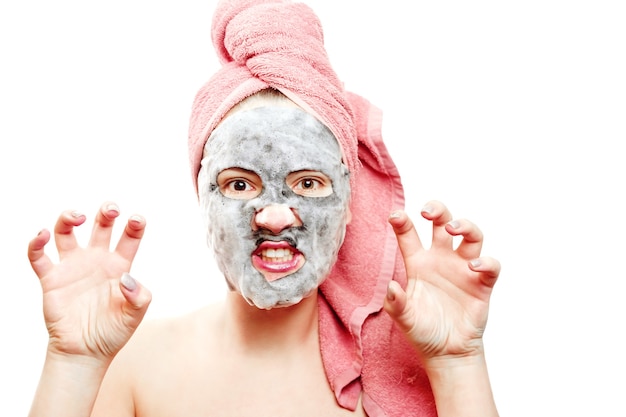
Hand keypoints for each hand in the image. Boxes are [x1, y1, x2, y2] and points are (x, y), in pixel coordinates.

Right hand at [27, 202, 151, 362]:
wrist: (85, 353)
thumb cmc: (113, 333)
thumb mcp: (134, 316)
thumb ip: (139, 296)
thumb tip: (126, 279)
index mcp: (119, 266)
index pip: (129, 238)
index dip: (134, 225)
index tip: (136, 218)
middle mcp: (96, 261)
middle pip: (101, 227)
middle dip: (106, 213)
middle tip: (111, 208)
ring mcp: (73, 267)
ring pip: (66, 233)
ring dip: (68, 218)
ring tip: (77, 216)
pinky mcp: (51, 279)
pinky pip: (39, 257)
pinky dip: (36, 244)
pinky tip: (40, 235)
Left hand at [383, 201, 499, 362]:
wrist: (447, 353)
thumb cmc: (423, 331)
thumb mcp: (404, 319)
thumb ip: (396, 303)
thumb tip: (392, 286)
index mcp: (419, 263)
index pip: (409, 235)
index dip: (402, 222)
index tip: (394, 215)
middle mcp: (441, 260)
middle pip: (443, 223)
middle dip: (438, 210)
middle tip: (427, 211)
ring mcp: (463, 269)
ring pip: (471, 235)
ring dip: (464, 225)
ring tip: (452, 228)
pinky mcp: (482, 284)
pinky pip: (490, 265)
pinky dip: (485, 261)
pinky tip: (473, 266)